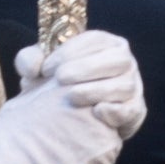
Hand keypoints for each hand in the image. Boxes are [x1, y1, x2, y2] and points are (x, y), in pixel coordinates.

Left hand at [0, 31, 144, 163]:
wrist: (61, 123)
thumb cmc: (51, 89)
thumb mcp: (36, 73)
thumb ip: (29, 61)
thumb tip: (36, 65)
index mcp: (103, 45)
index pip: (96, 40)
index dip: (73, 50)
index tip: (47, 68)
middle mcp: (123, 62)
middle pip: (117, 58)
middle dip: (88, 67)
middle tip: (60, 79)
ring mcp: (132, 87)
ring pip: (125, 84)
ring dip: (99, 89)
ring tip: (72, 97)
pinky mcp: (135, 112)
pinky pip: (133, 110)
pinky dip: (117, 111)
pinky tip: (96, 113)